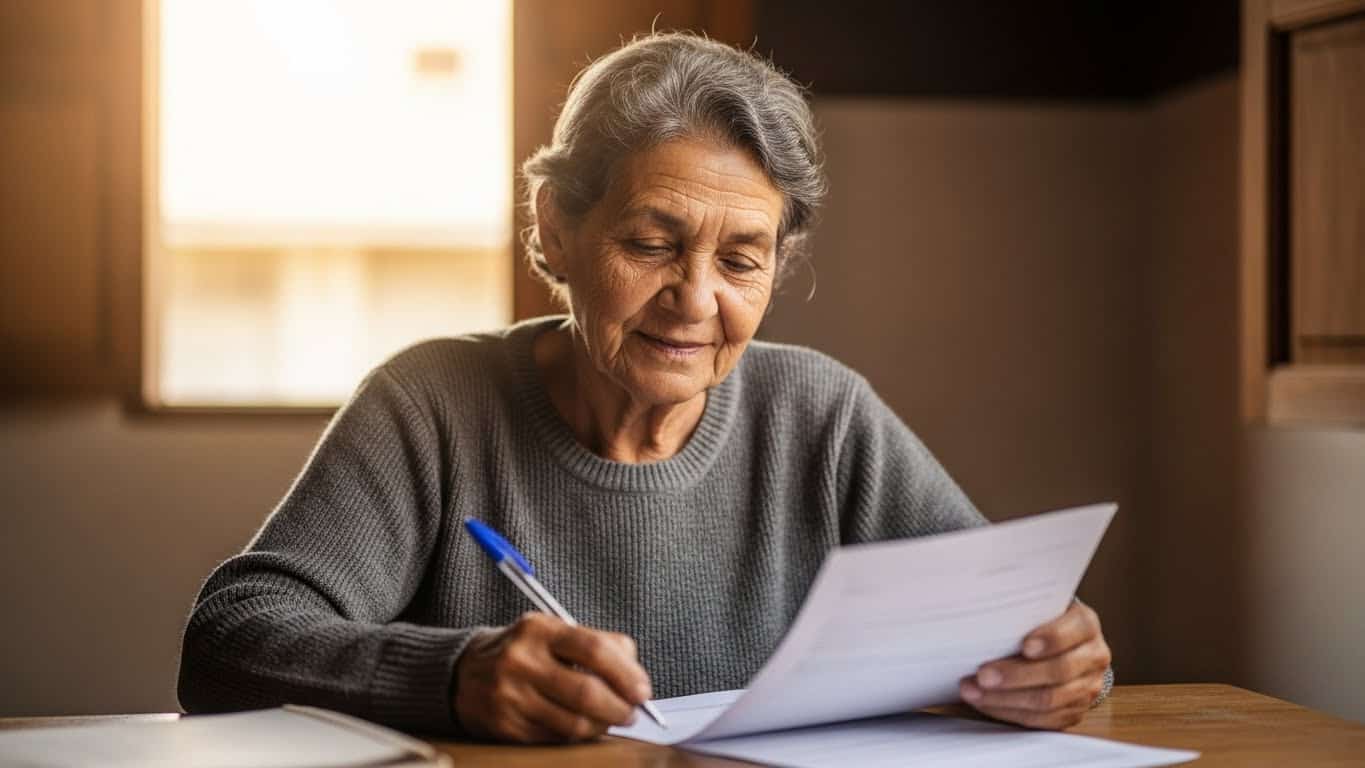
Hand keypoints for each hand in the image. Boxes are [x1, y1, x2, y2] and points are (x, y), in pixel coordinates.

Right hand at [453, 613, 651, 742]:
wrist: (463, 673)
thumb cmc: (524, 651)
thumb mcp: (554, 632)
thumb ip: (598, 644)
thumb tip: (635, 676)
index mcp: (539, 630)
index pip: (595, 650)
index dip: (626, 674)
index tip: (642, 691)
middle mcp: (522, 661)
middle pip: (586, 692)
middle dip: (619, 708)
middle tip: (631, 712)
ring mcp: (511, 696)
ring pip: (573, 723)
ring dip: (601, 725)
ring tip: (608, 720)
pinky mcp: (505, 725)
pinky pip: (555, 738)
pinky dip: (577, 736)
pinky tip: (580, 726)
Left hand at [959, 600, 1110, 729]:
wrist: (1061, 645)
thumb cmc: (1039, 621)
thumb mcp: (1037, 608)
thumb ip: (1020, 613)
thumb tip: (981, 620)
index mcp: (1085, 624)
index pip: (1073, 631)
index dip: (1051, 639)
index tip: (1024, 646)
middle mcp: (1093, 656)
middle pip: (1059, 671)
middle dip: (1016, 675)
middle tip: (982, 675)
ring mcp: (1087, 687)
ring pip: (1049, 701)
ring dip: (1005, 698)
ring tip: (973, 691)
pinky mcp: (1074, 711)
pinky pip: (1042, 720)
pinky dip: (1008, 712)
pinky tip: (984, 702)